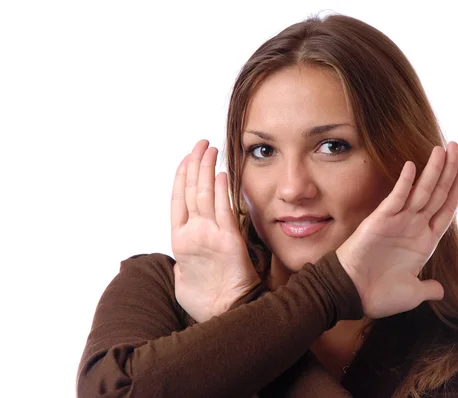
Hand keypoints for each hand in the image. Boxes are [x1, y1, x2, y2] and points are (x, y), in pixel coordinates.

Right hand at [171, 140, 260, 322]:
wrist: (222, 313)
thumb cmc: (206, 298)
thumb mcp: (187, 275)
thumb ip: (186, 257)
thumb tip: (185, 252)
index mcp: (180, 240)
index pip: (178, 199)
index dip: (182, 176)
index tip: (187, 157)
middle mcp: (192, 233)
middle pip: (191, 191)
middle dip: (195, 165)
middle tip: (201, 144)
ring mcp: (208, 235)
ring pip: (204, 195)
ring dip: (207, 170)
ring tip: (210, 149)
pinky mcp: (228, 240)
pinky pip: (224, 210)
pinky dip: (221, 190)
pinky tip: (221, 173)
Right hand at [335, 142, 457, 318]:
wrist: (353, 295)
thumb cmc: (380, 295)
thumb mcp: (412, 293)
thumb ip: (428, 289)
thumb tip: (440, 291)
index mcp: (424, 242)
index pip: (446, 209)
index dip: (456, 189)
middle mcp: (414, 227)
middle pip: (437, 193)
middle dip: (449, 170)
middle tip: (456, 146)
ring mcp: (398, 222)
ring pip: (421, 191)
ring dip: (433, 170)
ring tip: (443, 149)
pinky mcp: (380, 220)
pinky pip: (396, 198)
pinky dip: (404, 183)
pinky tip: (412, 165)